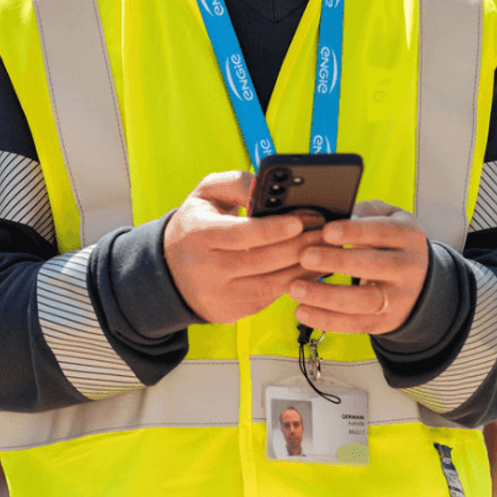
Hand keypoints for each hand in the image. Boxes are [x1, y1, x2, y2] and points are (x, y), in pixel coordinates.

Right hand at [164, 170, 326, 324]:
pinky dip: (296, 283)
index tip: (300, 220)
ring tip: (327, 250)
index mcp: (198, 235)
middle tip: (326, 232)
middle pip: (262, 260)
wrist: (170, 272)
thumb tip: (266, 188)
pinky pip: (271, 297)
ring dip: (305, 267)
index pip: (240, 234)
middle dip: (300, 245)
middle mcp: (206, 268)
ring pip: (272, 283)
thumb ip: (236, 184)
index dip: (272, 229)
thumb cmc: (195, 226)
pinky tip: (311, 268)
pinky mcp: (233, 312)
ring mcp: (220, 294)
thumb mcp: (205, 195)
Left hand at [289, 201, 429, 334]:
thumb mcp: (389, 219)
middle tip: (305, 256)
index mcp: (407, 237)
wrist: (420, 282)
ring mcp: (398, 298)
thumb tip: (339, 209)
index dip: (354, 232)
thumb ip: (365, 212)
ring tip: (296, 288)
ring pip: (364, 300)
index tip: (326, 231)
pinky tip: (301, 311)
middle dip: (338, 262)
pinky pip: (354, 324)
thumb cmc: (390, 244)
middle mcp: (408, 268)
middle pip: (375, 266)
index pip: (382, 232)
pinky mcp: (384, 321)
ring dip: (327, 296)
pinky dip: (326, 320)